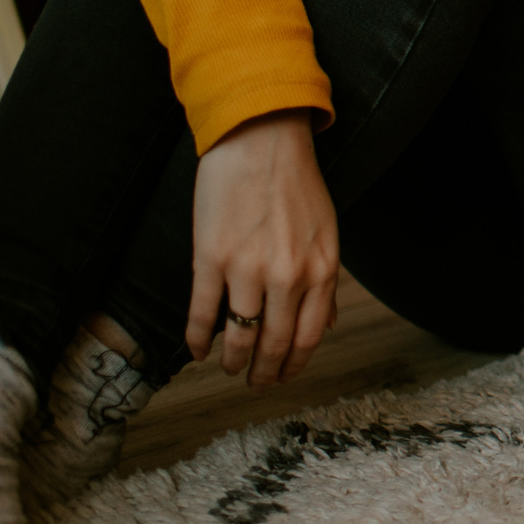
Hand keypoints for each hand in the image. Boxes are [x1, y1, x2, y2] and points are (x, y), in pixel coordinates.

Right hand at [185, 109, 340, 387]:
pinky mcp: (210, 258)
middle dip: (264, 372)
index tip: (283, 377)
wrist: (261, 139)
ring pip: (239, 335)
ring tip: (228, 369)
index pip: (308, 336)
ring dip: (233, 361)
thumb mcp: (326, 232)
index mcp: (321, 269)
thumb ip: (325, 281)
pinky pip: (203, 312)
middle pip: (274, 343)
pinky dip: (198, 338)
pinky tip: (196, 350)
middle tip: (255, 384)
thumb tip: (326, 325)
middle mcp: (288, 275)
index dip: (293, 364)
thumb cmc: (296, 184)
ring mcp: (247, 268)